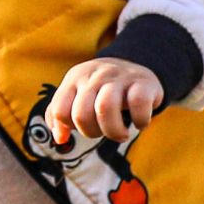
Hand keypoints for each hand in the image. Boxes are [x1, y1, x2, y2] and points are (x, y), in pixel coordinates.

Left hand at [45, 56, 162, 147]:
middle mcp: (95, 75)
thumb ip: (60, 115)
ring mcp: (119, 77)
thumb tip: (60, 138)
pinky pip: (138, 104)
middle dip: (91, 132)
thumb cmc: (103, 89)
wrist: (137, 64)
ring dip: (113, 131)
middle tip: (103, 132)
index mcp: (75, 78)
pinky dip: (140, 121)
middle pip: (81, 114)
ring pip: (105, 108)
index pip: (60, 111)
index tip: (84, 126)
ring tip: (121, 134)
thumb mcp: (77, 94)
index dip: (70, 127)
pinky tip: (139, 123)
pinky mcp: (144, 82)